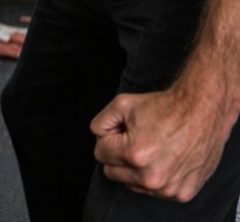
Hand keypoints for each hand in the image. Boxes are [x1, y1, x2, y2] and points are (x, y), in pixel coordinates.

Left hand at [90, 87, 232, 201]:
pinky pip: (154, 190)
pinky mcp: (181, 194)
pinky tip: (164, 159)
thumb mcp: (122, 104)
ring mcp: (168, 188)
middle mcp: (151, 177)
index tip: (122, 130)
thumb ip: (101, 122)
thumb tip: (97, 136)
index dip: (108, 138)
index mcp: (134, 155)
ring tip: (151, 148)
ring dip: (135, 169)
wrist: (201, 113)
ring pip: (132, 183)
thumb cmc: (164, 107)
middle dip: (118, 155)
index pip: (100, 153)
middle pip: (112, 172)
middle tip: (134, 139)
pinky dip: (155, 176)